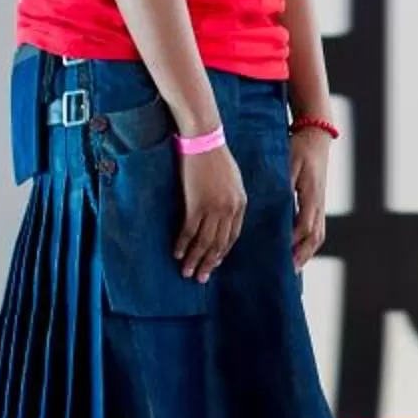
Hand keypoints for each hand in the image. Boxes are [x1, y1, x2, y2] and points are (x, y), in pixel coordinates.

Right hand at [174, 143, 245, 281]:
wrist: (204, 139)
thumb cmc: (216, 157)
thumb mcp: (232, 180)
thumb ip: (231, 199)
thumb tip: (222, 216)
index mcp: (241, 203)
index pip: (233, 236)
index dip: (222, 252)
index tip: (214, 263)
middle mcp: (230, 209)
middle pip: (219, 244)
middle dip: (209, 263)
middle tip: (200, 278)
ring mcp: (214, 208)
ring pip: (205, 241)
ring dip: (194, 259)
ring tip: (186, 272)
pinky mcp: (196, 204)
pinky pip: (189, 231)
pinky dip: (183, 244)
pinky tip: (177, 253)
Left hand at [289, 128, 331, 268]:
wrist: (316, 135)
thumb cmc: (300, 148)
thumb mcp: (289, 163)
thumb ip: (283, 184)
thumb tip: (275, 204)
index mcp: (312, 195)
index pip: (305, 225)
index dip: (294, 242)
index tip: (281, 254)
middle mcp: (319, 203)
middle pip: (315, 236)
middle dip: (303, 255)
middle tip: (290, 271)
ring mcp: (320, 203)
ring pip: (318, 234)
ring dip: (307, 251)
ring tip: (294, 267)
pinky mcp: (317, 201)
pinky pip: (316, 227)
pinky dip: (308, 241)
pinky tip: (297, 249)